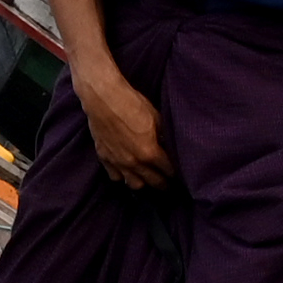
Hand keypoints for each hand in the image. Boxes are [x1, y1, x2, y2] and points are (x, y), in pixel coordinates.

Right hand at [73, 62, 174, 192]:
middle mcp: (134, 163)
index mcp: (150, 153)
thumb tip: (171, 146)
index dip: (176, 174)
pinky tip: (127, 171)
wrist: (103, 98)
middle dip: (163, 184)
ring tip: (147, 179)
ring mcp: (118, 162)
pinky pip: (115, 177)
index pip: (169, 171)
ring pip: (134, 184)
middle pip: (154, 182)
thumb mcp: (156, 117)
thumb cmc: (132, 104)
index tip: (179, 175)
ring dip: (143, 183)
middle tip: (169, 184)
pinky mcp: (104, 158)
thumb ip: (164, 135)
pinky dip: (123, 176)